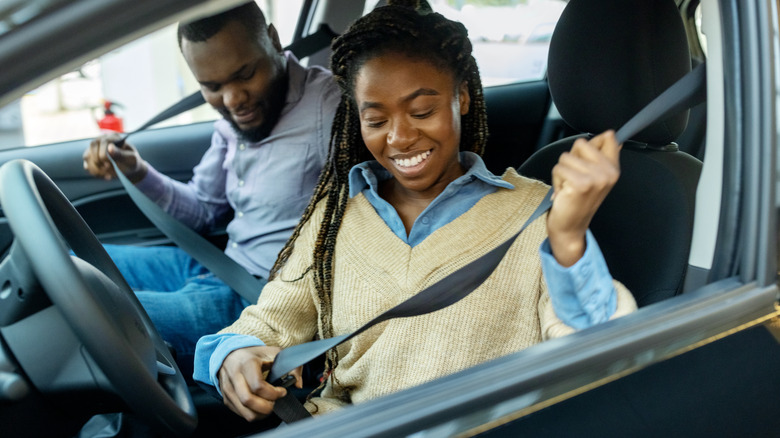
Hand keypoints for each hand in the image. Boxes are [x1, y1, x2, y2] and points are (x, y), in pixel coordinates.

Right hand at [82, 133, 147, 182]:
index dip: (104, 155)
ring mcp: (95, 148)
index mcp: (113, 137)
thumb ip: (121, 154)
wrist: (129, 168)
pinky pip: (87, 164)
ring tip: (108, 175)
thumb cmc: (131, 162)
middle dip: (98, 162)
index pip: (103, 142)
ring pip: (87, 157)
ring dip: (96, 169)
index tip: (109, 164)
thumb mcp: (130, 159)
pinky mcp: (91, 157)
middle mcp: (102, 140)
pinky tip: (106, 176)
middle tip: (108, 169)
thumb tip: (110, 147)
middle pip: (92, 147)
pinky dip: (95, 173)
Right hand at [218, 346, 303, 421]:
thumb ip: (291, 366)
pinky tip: (261, 407)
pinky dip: (253, 414)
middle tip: (275, 402)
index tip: (282, 391)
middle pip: (248, 401)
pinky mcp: (226, 398)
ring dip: (261, 414)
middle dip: (267, 407)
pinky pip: (240, 413)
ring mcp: (228, 388)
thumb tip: (298, 384)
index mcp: (247, 363)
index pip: (258, 385)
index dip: (273, 393)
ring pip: (244, 411)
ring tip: (269, 406)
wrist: (230, 355)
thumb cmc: (255, 355)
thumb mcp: (274, 353)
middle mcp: (234, 376)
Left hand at [547, 130, 620, 266]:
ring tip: (569, 186)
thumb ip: (599, 155)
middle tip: (574, 177)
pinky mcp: (581, 183)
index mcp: (614, 168)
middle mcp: (609, 172)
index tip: (585, 159)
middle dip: (571, 158)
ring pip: (566, 157)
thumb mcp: (594, 176)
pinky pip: (559, 168)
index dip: (591, 143)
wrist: (571, 226)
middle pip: (581, 143)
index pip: (609, 137)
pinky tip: (564, 192)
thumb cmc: (577, 200)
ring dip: (562, 172)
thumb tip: (608, 134)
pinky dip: (556, 180)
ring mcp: (596, 178)